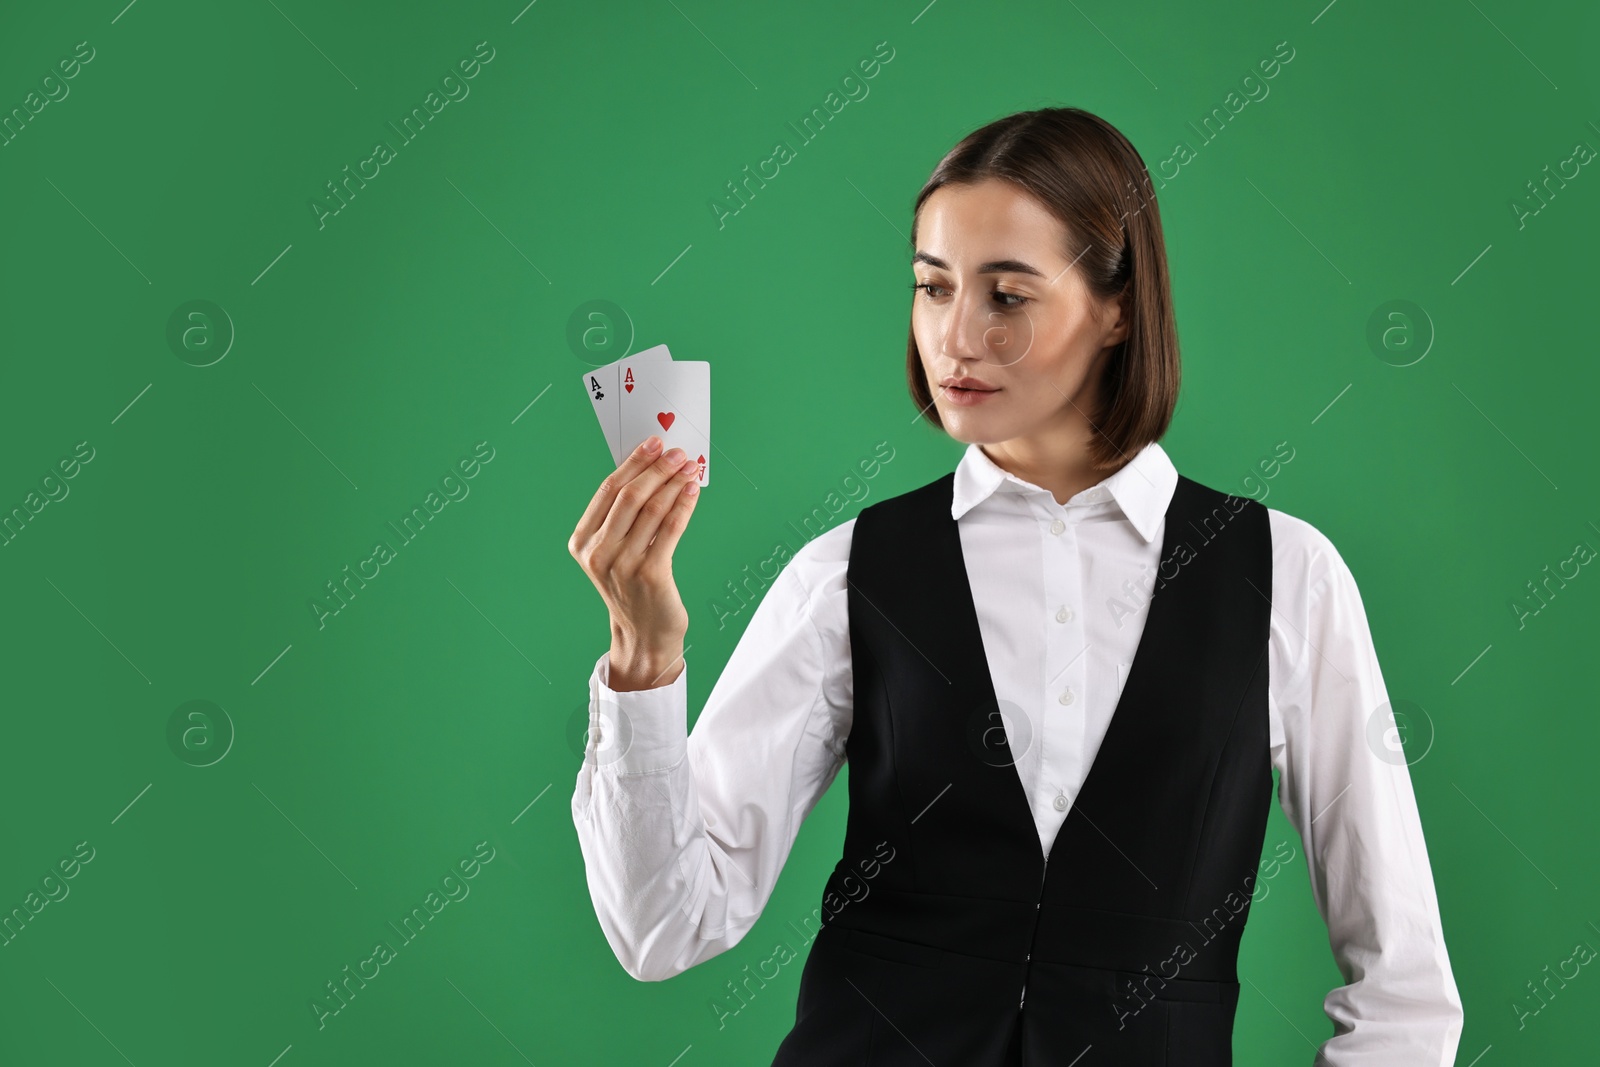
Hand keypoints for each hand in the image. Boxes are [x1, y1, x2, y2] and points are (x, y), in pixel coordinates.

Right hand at [568, 436, 701, 690]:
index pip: (608, 490)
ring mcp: (622, 565)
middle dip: (657, 468)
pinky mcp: (650, 575)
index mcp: (582, 542)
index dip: (633, 462)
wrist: (644, 635)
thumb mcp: (615, 551)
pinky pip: (669, 530)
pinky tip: (692, 491)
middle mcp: (597, 553)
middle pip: (629, 496)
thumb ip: (624, 516)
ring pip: (651, 509)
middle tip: (678, 452)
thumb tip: (651, 468)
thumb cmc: (632, 586)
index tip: (654, 443)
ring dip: (674, 483)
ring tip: (690, 468)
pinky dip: (683, 505)